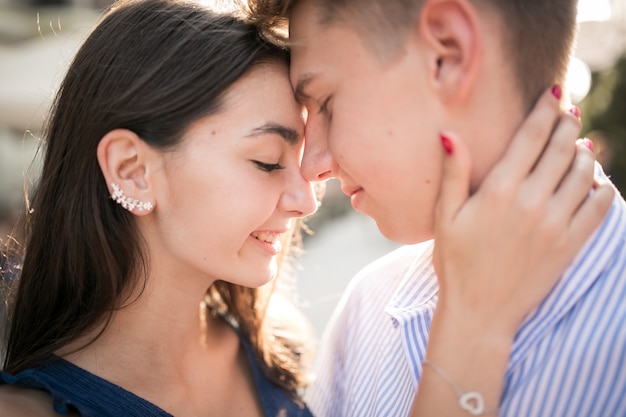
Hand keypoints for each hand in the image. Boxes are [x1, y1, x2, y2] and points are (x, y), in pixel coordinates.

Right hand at [409, 87, 613, 416]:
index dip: (545, 110)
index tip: (555, 93)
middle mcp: (532, 202)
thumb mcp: (445, 218)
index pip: (531, 137)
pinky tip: (595, 182)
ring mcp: (555, 224)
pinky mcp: (570, 244)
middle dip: (568, 125)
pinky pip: (600, 207)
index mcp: (499, 191)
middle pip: (562, 149)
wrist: (480, 311)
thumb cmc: (456, 262)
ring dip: (585, 153)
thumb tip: (449, 134)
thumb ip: (453, 174)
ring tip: (580, 146)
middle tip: (570, 112)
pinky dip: (603, 188)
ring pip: (584, 174)